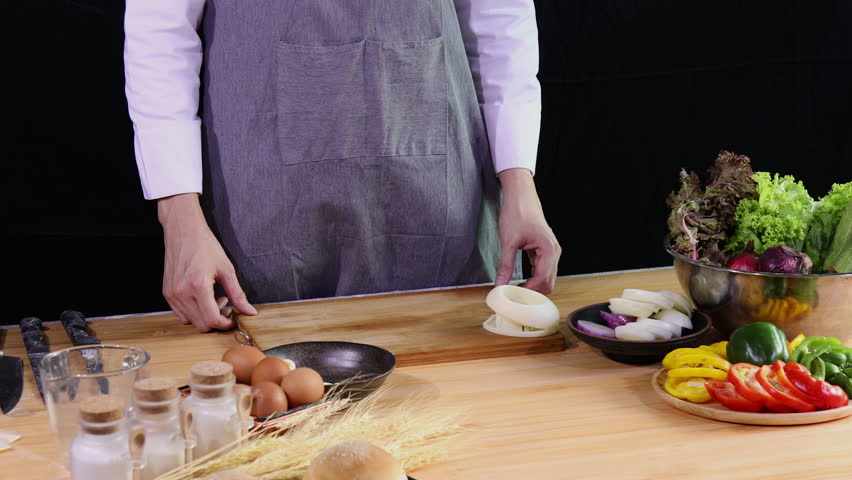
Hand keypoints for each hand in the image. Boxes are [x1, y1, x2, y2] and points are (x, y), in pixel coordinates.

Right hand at [158, 194, 256, 331]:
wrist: (183, 230)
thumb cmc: (205, 245)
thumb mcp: (227, 269)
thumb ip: (238, 294)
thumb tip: (250, 312)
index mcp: (198, 285)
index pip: (212, 319)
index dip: (226, 323)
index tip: (233, 317)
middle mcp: (182, 292)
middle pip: (202, 324)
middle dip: (217, 320)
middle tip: (227, 305)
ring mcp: (172, 294)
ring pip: (191, 321)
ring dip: (205, 316)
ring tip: (214, 299)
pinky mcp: (167, 293)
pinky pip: (181, 314)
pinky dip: (194, 312)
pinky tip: (203, 298)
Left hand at [495, 169, 560, 293]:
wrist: (521, 197)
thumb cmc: (517, 213)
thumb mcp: (508, 240)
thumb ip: (505, 264)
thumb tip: (499, 284)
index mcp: (549, 249)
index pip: (542, 279)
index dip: (527, 291)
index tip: (512, 296)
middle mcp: (554, 252)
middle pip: (548, 283)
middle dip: (532, 292)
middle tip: (512, 297)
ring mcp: (551, 252)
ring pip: (546, 279)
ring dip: (532, 287)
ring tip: (514, 291)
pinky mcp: (545, 252)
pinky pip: (542, 271)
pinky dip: (532, 279)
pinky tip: (518, 282)